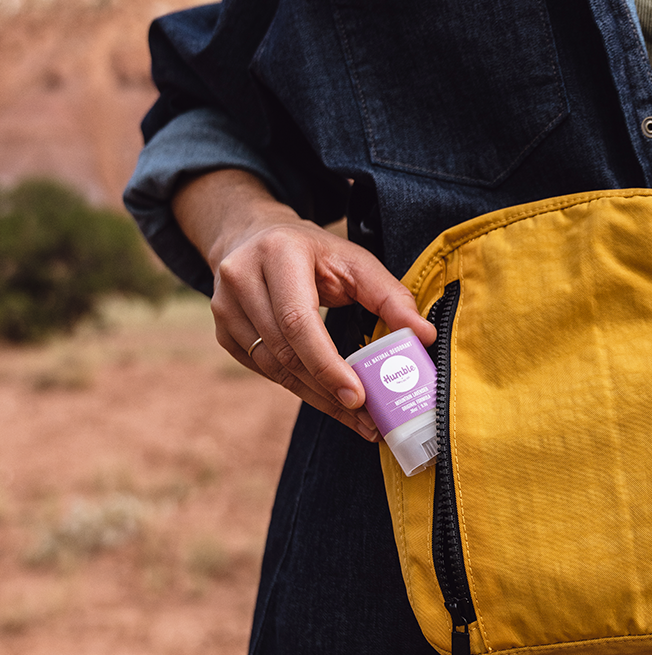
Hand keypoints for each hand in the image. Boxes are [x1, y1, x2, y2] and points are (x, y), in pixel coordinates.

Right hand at [172, 170, 435, 438]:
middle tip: (366, 419)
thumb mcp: (354, 260)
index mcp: (277, 254)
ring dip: (316, 398)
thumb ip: (390, 296)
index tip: (357, 398)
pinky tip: (328, 400)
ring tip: (356, 417)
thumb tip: (424, 336)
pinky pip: (265, 372)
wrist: (253, 236)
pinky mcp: (224, 332)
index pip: (299, 322)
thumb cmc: (313, 251)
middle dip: (328, 391)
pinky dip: (299, 389)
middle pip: (286, 352)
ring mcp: (225, 308)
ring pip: (273, 369)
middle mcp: (241, 278)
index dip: (327, 365)